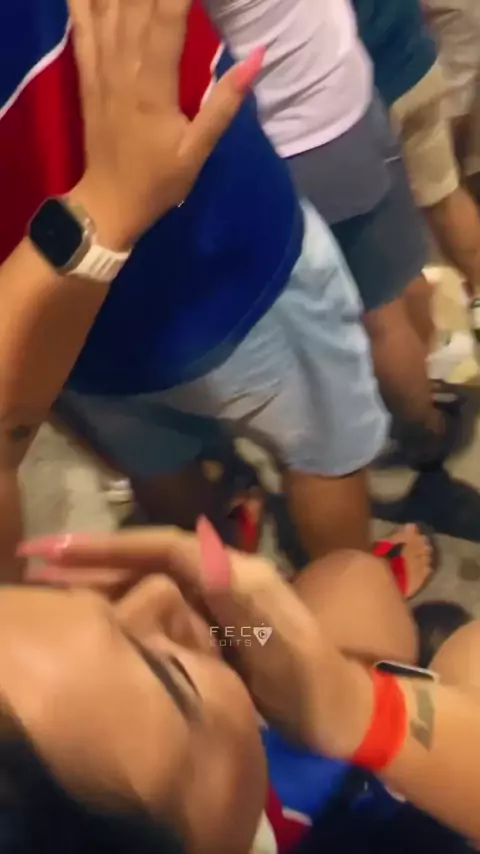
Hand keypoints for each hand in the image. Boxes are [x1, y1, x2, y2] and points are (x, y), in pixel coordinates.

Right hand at [21, 521, 372, 754]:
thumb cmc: (309, 679)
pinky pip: (157, 606)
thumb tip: (200, 553)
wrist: (334, 710)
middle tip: (40, 562)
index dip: (116, 544)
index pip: (166, 547)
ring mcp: (214, 600)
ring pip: (148, 580)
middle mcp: (221, 576)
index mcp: (236, 572)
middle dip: (97, 558)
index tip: (66, 548)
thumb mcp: (282, 640)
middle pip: (149, 559)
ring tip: (54, 585)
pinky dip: (124, 606)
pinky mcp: (209, 624)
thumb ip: (245, 598)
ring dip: (103, 579)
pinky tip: (96, 616)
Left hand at [69, 0, 263, 248]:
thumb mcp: (198, 151)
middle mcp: (122, 68)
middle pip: (136, 4)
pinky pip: (81, 24)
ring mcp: (100, 67)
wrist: (108, 203)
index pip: (167, 19)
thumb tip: (259, 56)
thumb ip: (224, 103)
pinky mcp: (86, 72)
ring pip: (108, 6)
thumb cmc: (158, 181)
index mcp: (152, 88)